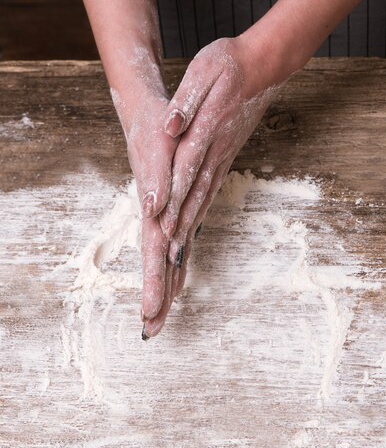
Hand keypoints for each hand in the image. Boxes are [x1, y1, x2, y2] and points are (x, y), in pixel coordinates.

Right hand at [112, 69, 178, 335]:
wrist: (147, 116)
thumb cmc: (153, 130)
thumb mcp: (156, 150)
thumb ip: (153, 179)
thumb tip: (152, 210)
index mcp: (152, 208)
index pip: (153, 254)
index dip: (153, 285)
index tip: (150, 315)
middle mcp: (155, 217)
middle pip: (156, 265)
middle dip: (156, 298)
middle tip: (152, 332)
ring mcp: (161, 216)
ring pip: (164, 259)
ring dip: (163, 289)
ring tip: (158, 320)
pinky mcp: (167, 210)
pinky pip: (172, 245)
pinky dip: (173, 267)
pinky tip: (174, 281)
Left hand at [158, 36, 279, 264]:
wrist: (264, 64)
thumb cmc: (231, 62)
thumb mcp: (204, 69)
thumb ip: (186, 99)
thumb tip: (170, 125)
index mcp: (207, 127)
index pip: (185, 167)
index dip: (172, 194)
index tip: (161, 220)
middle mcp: (216, 147)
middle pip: (195, 190)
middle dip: (180, 220)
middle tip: (169, 248)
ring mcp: (223, 153)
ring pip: (205, 194)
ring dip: (192, 221)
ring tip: (180, 247)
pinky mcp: (226, 154)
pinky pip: (213, 187)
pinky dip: (203, 207)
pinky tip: (195, 222)